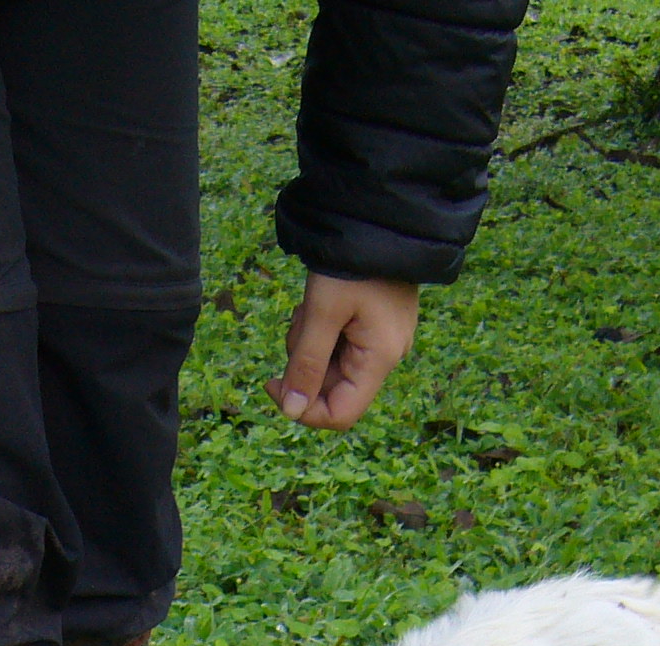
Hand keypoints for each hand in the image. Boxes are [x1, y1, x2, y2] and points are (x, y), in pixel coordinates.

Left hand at [266, 274, 419, 430]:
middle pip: (332, 388)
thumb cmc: (350, 263)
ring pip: (331, 365)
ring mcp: (382, 341)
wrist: (377, 217)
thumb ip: (305, 365)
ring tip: (310, 307)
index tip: (273, 383)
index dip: (303, 409)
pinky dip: (321, 331)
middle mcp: (387, 356)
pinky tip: (320, 303)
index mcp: (380, 359)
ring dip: (309, 344)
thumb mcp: (320, 313)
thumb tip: (291, 411)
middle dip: (304, 364)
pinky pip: (339, 344)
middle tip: (300, 323)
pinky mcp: (375, 326)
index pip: (340, 414)